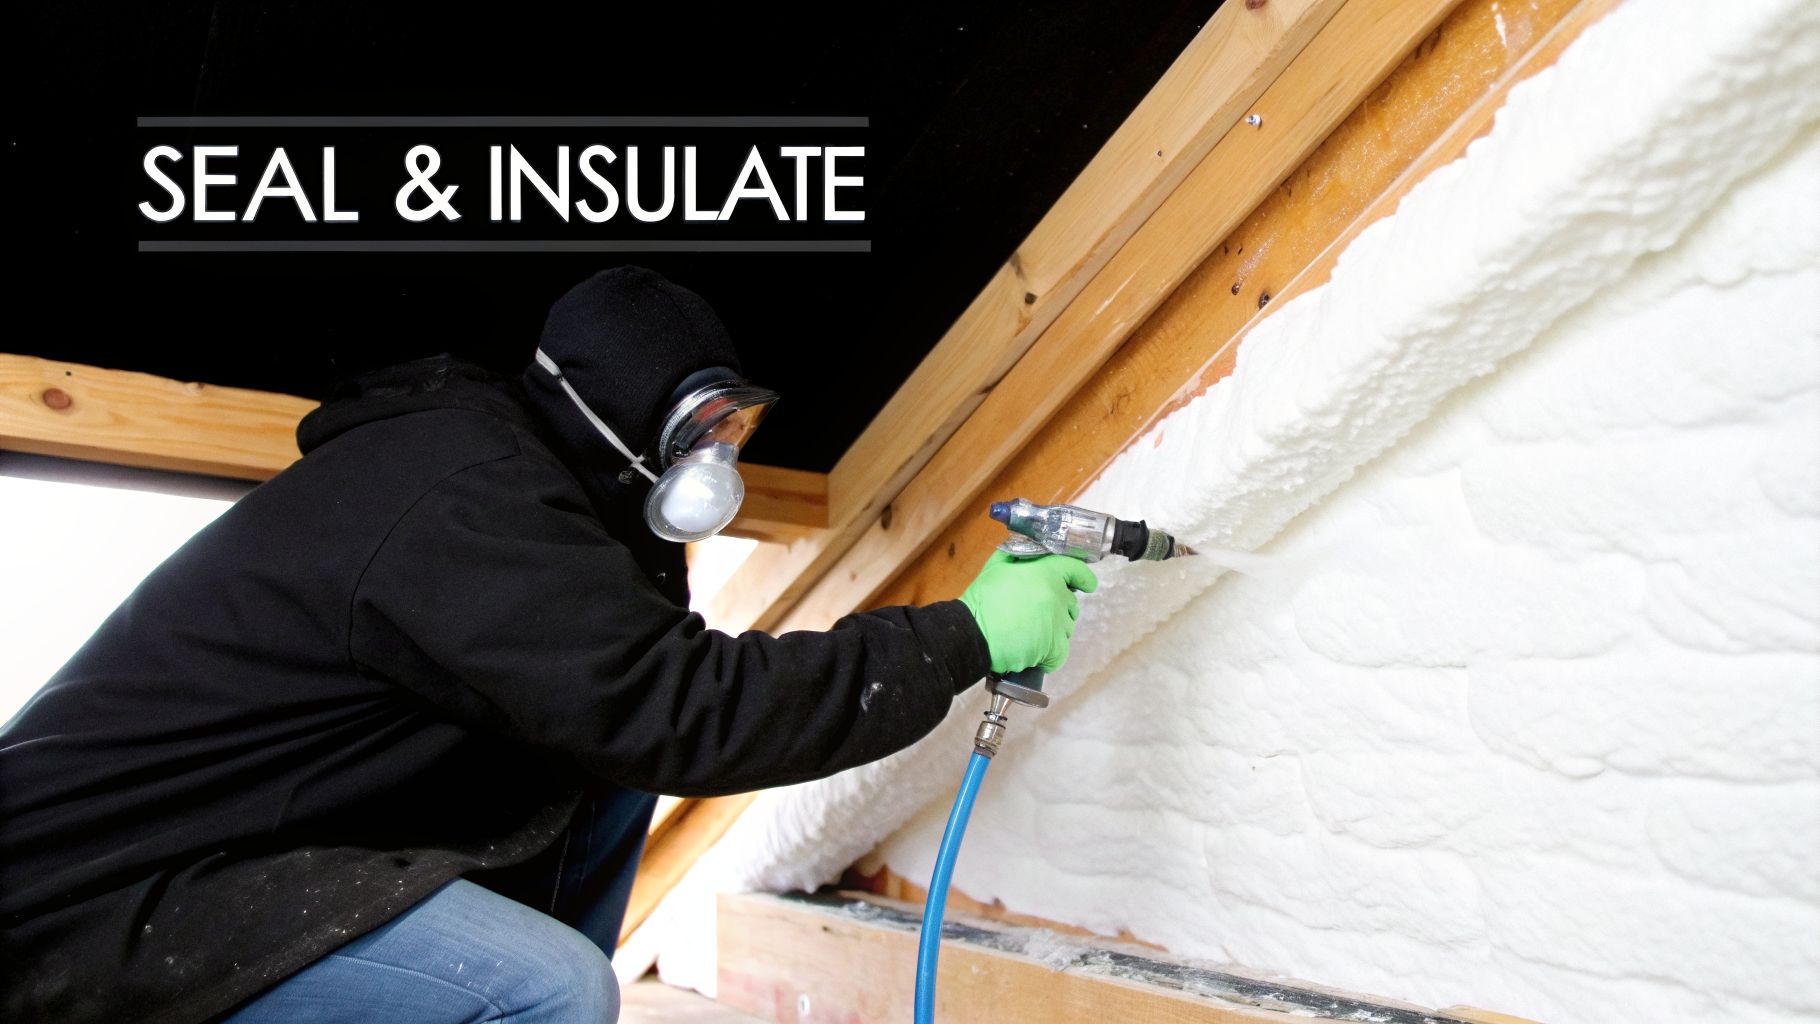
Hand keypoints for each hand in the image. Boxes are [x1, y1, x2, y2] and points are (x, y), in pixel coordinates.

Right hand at [958, 551, 1098, 674]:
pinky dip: (1051, 655)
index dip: (1084, 577)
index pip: (1076, 569)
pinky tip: (1036, 653)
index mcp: (1046, 573)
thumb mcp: (996, 567)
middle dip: (1059, 607)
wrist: (973, 634)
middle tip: (1036, 613)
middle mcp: (1057, 596)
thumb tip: (1028, 553)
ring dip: (1053, 630)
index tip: (1087, 584)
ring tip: (1029, 634)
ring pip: (1066, 627)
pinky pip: (1061, 652)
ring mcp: (1057, 623)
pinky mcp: (1054, 648)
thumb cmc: (982, 600)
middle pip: (1070, 602)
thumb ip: (1017, 556)